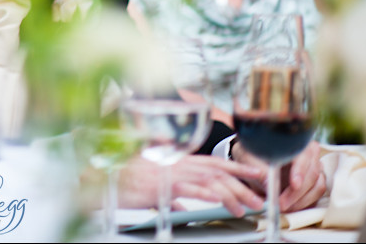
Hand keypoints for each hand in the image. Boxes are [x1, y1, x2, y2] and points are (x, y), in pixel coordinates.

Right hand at [117, 154, 264, 216]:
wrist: (105, 179)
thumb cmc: (126, 180)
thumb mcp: (154, 186)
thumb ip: (171, 192)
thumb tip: (183, 205)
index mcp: (178, 160)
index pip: (214, 161)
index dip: (237, 166)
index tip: (257, 173)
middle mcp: (178, 162)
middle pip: (218, 171)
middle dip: (242, 184)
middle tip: (260, 198)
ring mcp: (172, 172)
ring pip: (211, 180)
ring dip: (233, 193)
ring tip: (248, 206)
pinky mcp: (165, 184)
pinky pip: (194, 190)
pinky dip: (211, 196)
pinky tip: (224, 204)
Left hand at [231, 140, 326, 211]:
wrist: (253, 161)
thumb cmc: (251, 154)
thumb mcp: (247, 157)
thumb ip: (258, 168)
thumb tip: (269, 183)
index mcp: (293, 141)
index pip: (303, 155)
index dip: (300, 170)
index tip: (294, 185)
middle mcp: (308, 153)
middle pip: (312, 173)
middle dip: (297, 192)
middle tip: (282, 204)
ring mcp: (314, 167)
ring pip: (317, 185)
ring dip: (302, 200)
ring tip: (284, 207)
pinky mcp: (315, 181)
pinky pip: (317, 194)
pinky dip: (305, 202)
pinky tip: (291, 206)